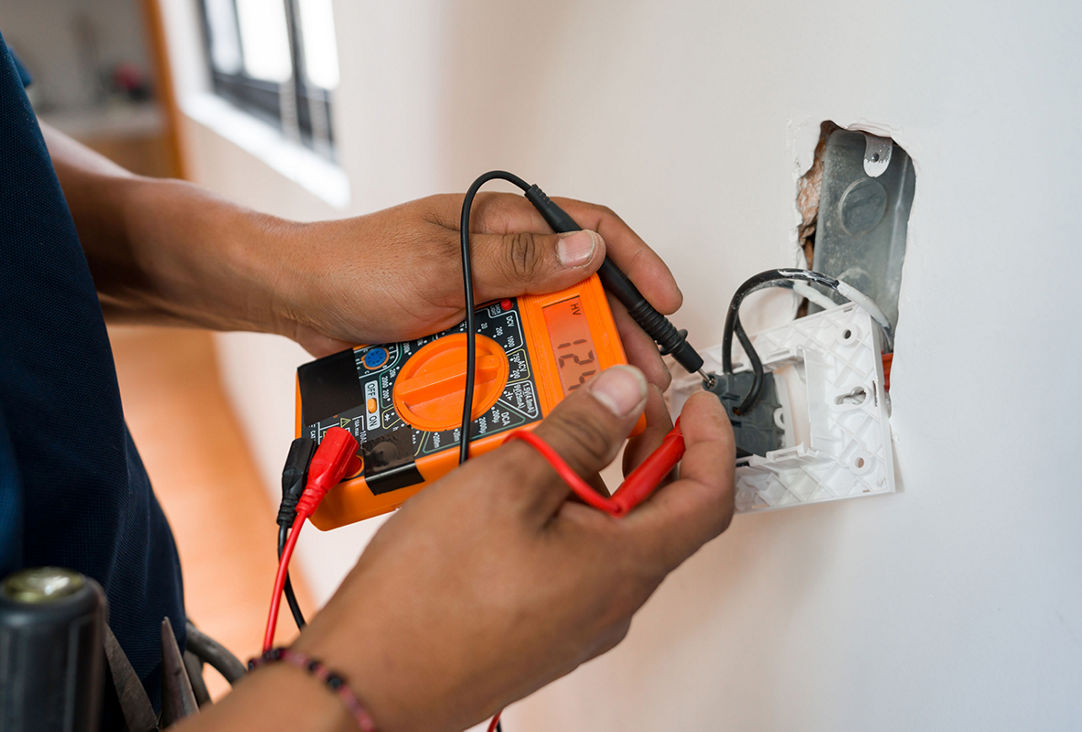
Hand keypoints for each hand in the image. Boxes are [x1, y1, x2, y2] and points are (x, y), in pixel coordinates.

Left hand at [276, 193, 683, 388]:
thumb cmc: (358, 266)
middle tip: (642, 371)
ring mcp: (484, 302)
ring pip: (548, 333)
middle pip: (580, 291)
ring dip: (575, 362)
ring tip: (602, 398)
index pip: (589, 230)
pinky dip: (530, 381)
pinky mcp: (466, 339)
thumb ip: (517, 260)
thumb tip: (589, 253)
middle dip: (616, 329)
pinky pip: (510, 361)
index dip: (636, 263)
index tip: (665, 301)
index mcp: (502, 224)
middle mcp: (500, 261)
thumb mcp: (443, 262)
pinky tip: (548, 406)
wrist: (299, 303)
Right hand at [284, 366, 734, 730]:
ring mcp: (575, 621)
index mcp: (623, 565)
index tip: (698, 403)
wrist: (369, 680)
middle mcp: (611, 602)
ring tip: (555, 439)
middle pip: (662, 516)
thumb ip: (578, 432)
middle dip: (650, 450)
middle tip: (622, 405)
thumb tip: (622, 395)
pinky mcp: (538, 629)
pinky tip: (516, 492)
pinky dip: (566, 514)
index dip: (712, 440)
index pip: (708, 497)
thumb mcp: (510, 482)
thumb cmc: (430, 600)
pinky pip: (574, 562)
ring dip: (600, 480)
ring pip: (612, 538)